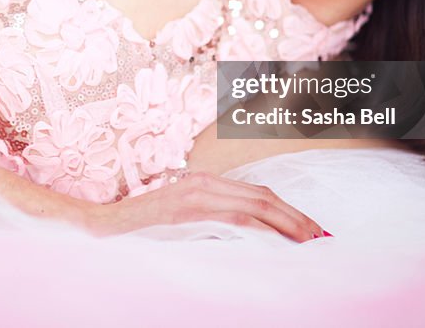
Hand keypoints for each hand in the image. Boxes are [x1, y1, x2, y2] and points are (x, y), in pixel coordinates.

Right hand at [81, 171, 330, 241]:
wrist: (102, 227)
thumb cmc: (139, 229)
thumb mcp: (180, 222)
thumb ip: (208, 222)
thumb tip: (244, 240)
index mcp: (204, 184)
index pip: (258, 194)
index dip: (288, 210)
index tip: (310, 230)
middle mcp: (204, 183)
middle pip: (264, 196)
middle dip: (297, 217)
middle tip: (322, 237)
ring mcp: (197, 195)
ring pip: (256, 205)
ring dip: (288, 223)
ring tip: (310, 241)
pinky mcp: (189, 211)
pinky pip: (235, 220)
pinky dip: (262, 230)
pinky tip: (279, 242)